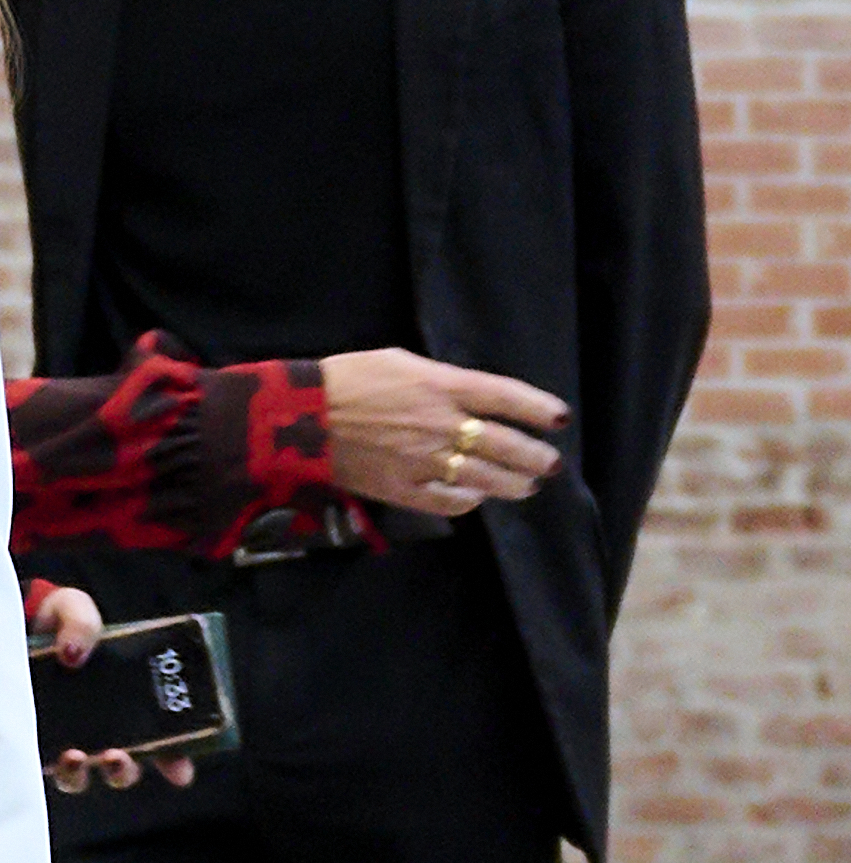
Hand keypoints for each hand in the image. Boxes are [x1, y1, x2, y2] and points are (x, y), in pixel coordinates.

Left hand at [28, 583, 194, 798]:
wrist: (17, 626)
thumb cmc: (60, 622)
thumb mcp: (75, 609)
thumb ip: (81, 622)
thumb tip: (73, 654)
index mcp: (129, 700)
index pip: (161, 741)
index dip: (175, 761)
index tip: (181, 773)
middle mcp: (102, 727)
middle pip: (123, 767)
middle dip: (125, 770)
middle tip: (117, 756)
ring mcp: (68, 738)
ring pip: (81, 776)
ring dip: (82, 774)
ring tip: (75, 756)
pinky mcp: (34, 741)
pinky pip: (42, 767)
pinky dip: (47, 766)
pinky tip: (48, 754)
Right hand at [320, 349, 567, 516]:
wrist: (303, 418)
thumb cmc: (349, 378)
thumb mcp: (401, 362)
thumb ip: (440, 381)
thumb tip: (468, 399)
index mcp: (443, 385)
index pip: (505, 397)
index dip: (538, 409)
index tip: (559, 420)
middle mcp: (443, 424)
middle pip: (505, 445)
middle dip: (535, 457)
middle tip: (551, 464)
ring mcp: (425, 461)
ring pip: (485, 479)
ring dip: (513, 484)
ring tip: (527, 486)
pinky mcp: (404, 489)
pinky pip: (449, 501)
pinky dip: (469, 501)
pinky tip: (476, 498)